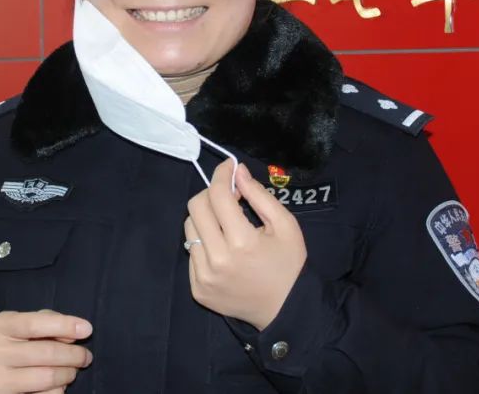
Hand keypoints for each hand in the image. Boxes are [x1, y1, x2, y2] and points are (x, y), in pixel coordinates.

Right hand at [0, 309, 92, 393]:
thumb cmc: (18, 342)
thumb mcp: (29, 325)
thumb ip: (50, 322)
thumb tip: (74, 334)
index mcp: (1, 326)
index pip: (34, 324)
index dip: (64, 325)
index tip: (87, 329)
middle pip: (46, 353)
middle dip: (74, 355)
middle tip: (86, 357)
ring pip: (47, 377)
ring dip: (68, 374)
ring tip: (72, 371)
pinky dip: (58, 390)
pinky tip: (57, 385)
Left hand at [185, 160, 306, 329]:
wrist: (285, 310)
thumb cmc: (288, 264)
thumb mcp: (285, 225)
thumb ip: (259, 195)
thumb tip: (237, 172)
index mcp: (242, 241)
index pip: (218, 195)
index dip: (222, 175)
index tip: (228, 168)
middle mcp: (217, 259)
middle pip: (196, 207)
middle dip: (211, 194)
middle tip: (228, 197)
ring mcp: (204, 276)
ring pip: (189, 228)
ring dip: (205, 218)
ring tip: (225, 223)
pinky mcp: (197, 289)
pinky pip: (191, 253)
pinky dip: (204, 243)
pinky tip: (223, 248)